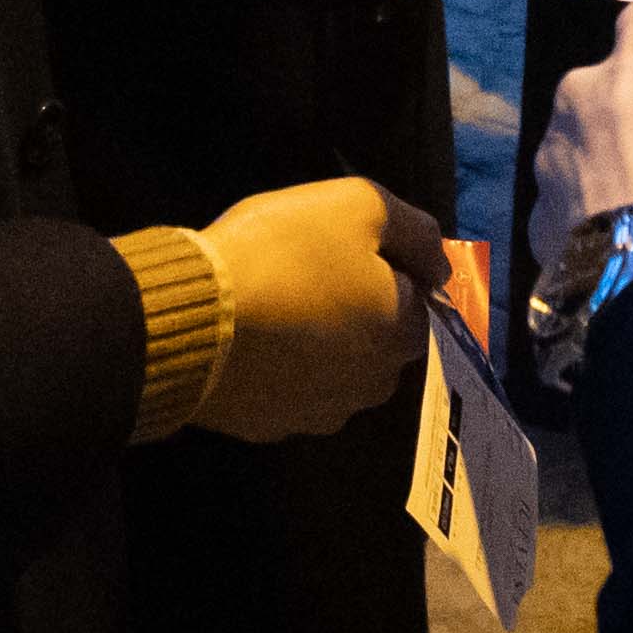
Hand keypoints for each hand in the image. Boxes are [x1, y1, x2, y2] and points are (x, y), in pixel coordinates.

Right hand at [190, 174, 437, 439]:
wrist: (193, 317)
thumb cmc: (283, 253)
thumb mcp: (357, 205)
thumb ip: (413, 229)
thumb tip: (440, 264)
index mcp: (402, 333)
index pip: (418, 299)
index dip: (387, 268)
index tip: (343, 249)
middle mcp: (373, 385)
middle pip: (378, 338)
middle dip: (355, 310)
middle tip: (306, 273)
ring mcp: (320, 414)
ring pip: (335, 370)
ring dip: (319, 344)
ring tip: (274, 307)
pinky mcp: (270, 427)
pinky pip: (287, 392)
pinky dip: (278, 370)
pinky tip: (250, 341)